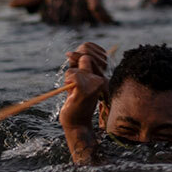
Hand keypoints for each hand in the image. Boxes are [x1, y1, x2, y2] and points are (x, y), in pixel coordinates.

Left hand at [60, 42, 107, 164]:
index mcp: (102, 73)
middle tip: (72, 76)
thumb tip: (70, 53)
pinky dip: (68, 80)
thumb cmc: (75, 102)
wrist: (77, 123)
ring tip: (72, 87)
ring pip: (78, 63)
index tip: (72, 57)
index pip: (91, 47)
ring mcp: (96, 82)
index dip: (80, 50)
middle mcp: (103, 77)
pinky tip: (71, 92)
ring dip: (70, 74)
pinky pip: (73, 74)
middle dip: (75, 59)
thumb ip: (77, 66)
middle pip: (85, 50)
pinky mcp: (87, 89)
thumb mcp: (77, 80)